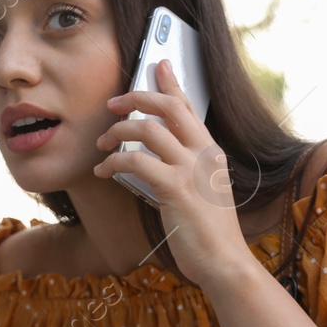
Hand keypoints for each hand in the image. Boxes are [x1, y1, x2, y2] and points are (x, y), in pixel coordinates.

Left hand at [94, 58, 258, 289]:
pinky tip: (102, 171)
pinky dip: (113, 162)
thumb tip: (150, 159)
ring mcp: (192, 170)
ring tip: (102, 144)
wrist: (224, 261)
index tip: (157, 65)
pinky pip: (137, 162)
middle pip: (169, 107)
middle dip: (137, 98)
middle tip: (113, 104)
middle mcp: (204, 154)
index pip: (190, 107)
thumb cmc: (208, 232)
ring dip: (118, 132)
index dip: (171, 83)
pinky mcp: (176, 189)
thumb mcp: (200, 192)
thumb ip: (181, 170)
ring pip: (148, 130)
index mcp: (211, 151)